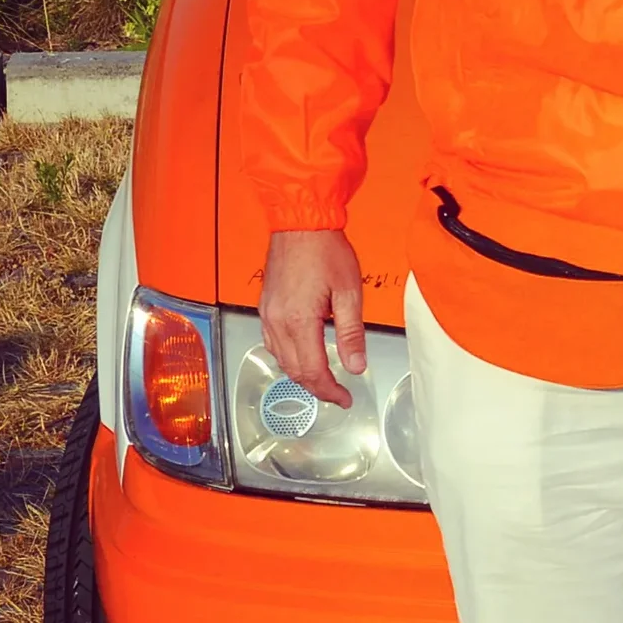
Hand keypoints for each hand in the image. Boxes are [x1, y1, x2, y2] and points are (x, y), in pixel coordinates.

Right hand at [260, 227, 367, 406]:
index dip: (330, 390)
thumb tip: (356, 365)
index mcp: (298, 321)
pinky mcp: (265, 306)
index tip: (345, 398)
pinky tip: (303, 355)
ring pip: (280, 359)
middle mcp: (277, 321)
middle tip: (338, 394)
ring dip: (301, 374)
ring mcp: (267, 314)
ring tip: (324, 380)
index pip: (312, 370)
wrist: (300, 224)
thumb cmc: (325, 251)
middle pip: (293, 370)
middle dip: (316, 387)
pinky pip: (272, 342)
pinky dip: (288, 357)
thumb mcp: (349, 293)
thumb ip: (351, 333)